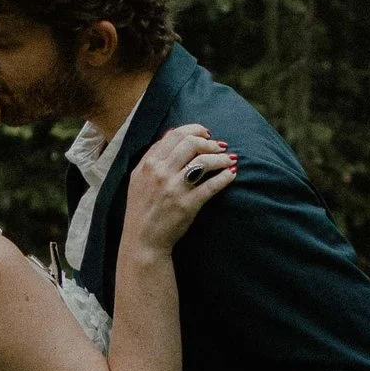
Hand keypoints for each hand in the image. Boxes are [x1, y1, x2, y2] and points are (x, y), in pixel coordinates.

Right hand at [120, 122, 237, 257]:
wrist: (142, 240)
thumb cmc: (141, 208)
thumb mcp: (138, 178)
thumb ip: (153, 156)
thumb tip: (173, 133)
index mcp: (148, 163)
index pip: (175, 135)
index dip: (195, 130)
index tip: (206, 134)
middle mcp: (160, 172)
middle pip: (191, 143)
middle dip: (210, 143)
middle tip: (219, 147)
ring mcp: (174, 188)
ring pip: (203, 161)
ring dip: (221, 158)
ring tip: (229, 159)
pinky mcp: (187, 205)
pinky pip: (211, 186)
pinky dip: (224, 177)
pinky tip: (231, 174)